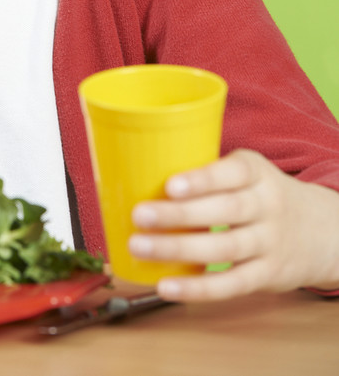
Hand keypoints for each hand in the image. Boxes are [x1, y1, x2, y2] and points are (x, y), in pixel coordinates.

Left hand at [129, 149, 338, 299]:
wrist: (321, 230)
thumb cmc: (262, 194)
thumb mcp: (246, 171)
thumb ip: (207, 172)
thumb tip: (137, 169)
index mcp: (255, 172)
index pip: (231, 173)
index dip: (202, 180)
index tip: (170, 185)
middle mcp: (266, 206)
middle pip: (223, 212)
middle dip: (179, 216)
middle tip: (140, 215)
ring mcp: (269, 242)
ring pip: (224, 248)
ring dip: (179, 250)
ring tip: (141, 246)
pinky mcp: (267, 274)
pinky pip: (232, 284)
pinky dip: (198, 288)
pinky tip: (168, 287)